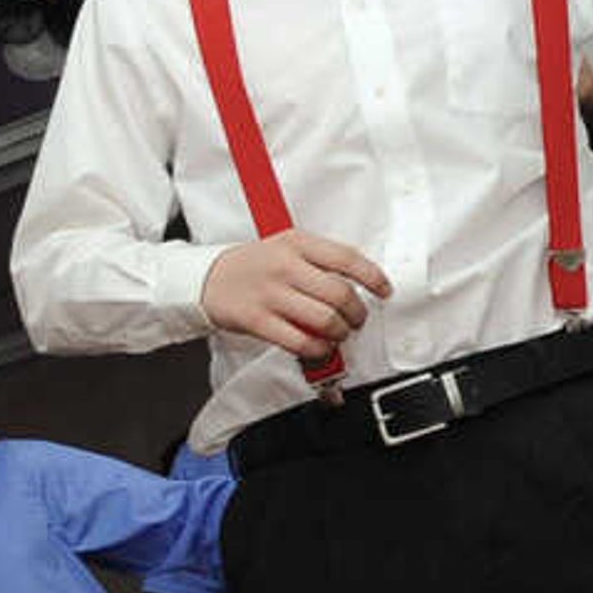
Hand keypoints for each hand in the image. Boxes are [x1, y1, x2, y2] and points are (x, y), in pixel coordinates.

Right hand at [200, 231, 391, 360]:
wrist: (209, 278)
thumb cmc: (254, 265)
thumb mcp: (286, 247)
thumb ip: (320, 260)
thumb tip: (358, 285)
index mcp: (297, 243)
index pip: (347, 258)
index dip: (373, 278)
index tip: (384, 291)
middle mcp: (285, 266)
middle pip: (339, 294)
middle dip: (357, 314)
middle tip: (356, 320)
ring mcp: (270, 294)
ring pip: (323, 320)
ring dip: (339, 333)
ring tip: (338, 335)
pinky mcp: (257, 320)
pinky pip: (299, 341)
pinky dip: (317, 349)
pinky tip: (318, 347)